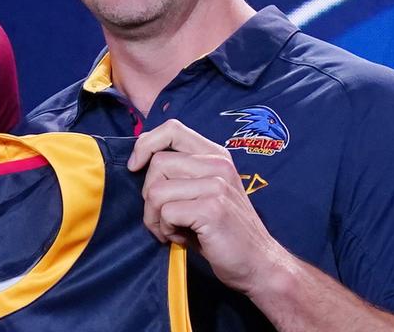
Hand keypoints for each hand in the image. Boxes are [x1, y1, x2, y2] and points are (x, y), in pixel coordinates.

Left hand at [128, 119, 290, 293]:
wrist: (259, 264)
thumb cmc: (222, 231)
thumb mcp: (204, 192)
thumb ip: (180, 174)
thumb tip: (137, 162)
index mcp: (216, 155)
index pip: (172, 129)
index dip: (145, 144)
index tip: (135, 167)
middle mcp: (218, 164)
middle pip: (157, 163)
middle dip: (149, 195)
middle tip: (163, 217)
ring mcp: (217, 185)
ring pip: (156, 190)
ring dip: (154, 217)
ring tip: (172, 230)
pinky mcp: (212, 209)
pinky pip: (166, 212)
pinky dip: (165, 230)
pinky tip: (182, 238)